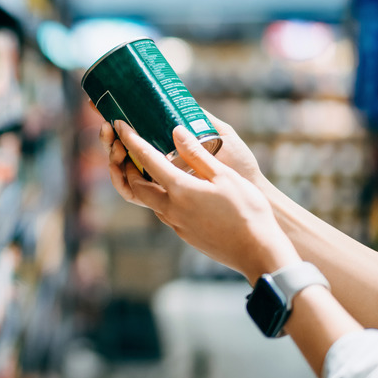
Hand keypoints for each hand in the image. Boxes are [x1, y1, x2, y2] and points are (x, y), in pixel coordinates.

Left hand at [111, 120, 299, 281]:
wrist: (257, 252)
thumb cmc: (246, 211)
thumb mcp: (224, 176)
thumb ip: (197, 154)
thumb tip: (176, 131)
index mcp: (180, 189)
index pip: (146, 159)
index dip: (131, 140)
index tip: (120, 124)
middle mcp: (171, 208)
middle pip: (137, 185)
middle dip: (129, 166)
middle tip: (131, 150)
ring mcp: (176, 224)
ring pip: (149, 201)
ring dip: (144, 183)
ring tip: (151, 167)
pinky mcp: (184, 234)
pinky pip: (164, 212)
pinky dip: (161, 197)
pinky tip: (176, 190)